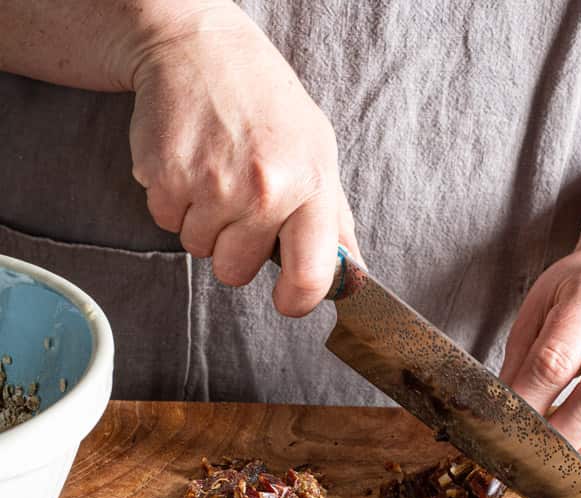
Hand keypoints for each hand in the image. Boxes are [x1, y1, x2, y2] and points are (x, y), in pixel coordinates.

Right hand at [127, 2, 359, 315]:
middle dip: (234, 248)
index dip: (297, 301)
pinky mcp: (164, 175)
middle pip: (235, 272)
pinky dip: (173, 202)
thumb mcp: (319, 153)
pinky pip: (164, 222)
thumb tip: (351, 278)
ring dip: (203, 223)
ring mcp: (211, 183)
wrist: (201, 49)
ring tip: (214, 173)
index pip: (310, 276)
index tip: (287, 300)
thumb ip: (334, 222)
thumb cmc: (268, 107)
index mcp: (310, 186)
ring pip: (198, 249)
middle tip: (240, 201)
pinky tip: (189, 164)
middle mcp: (263, 189)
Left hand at [500, 224, 580, 465]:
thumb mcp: (539, 306)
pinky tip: (578, 450)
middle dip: (557, 435)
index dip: (526, 400)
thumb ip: (521, 357)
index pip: (556, 358)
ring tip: (550, 463)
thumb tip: (500, 411)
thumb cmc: (577, 290)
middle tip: (525, 455)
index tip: (501, 426)